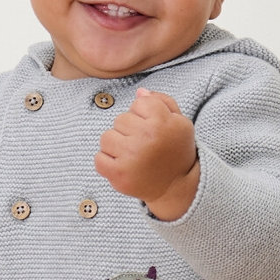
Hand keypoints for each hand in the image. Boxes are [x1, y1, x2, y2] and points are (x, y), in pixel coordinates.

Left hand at [96, 88, 199, 219]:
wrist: (175, 187)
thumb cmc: (176, 151)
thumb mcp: (180, 123)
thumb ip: (162, 102)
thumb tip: (139, 92)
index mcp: (161, 121)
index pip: (138, 103)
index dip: (145, 115)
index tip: (154, 129)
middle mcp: (146, 137)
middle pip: (120, 119)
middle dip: (130, 130)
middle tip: (144, 145)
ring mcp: (130, 157)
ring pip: (106, 137)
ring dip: (116, 145)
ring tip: (132, 154)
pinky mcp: (119, 174)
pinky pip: (98, 158)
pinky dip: (107, 161)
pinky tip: (122, 164)